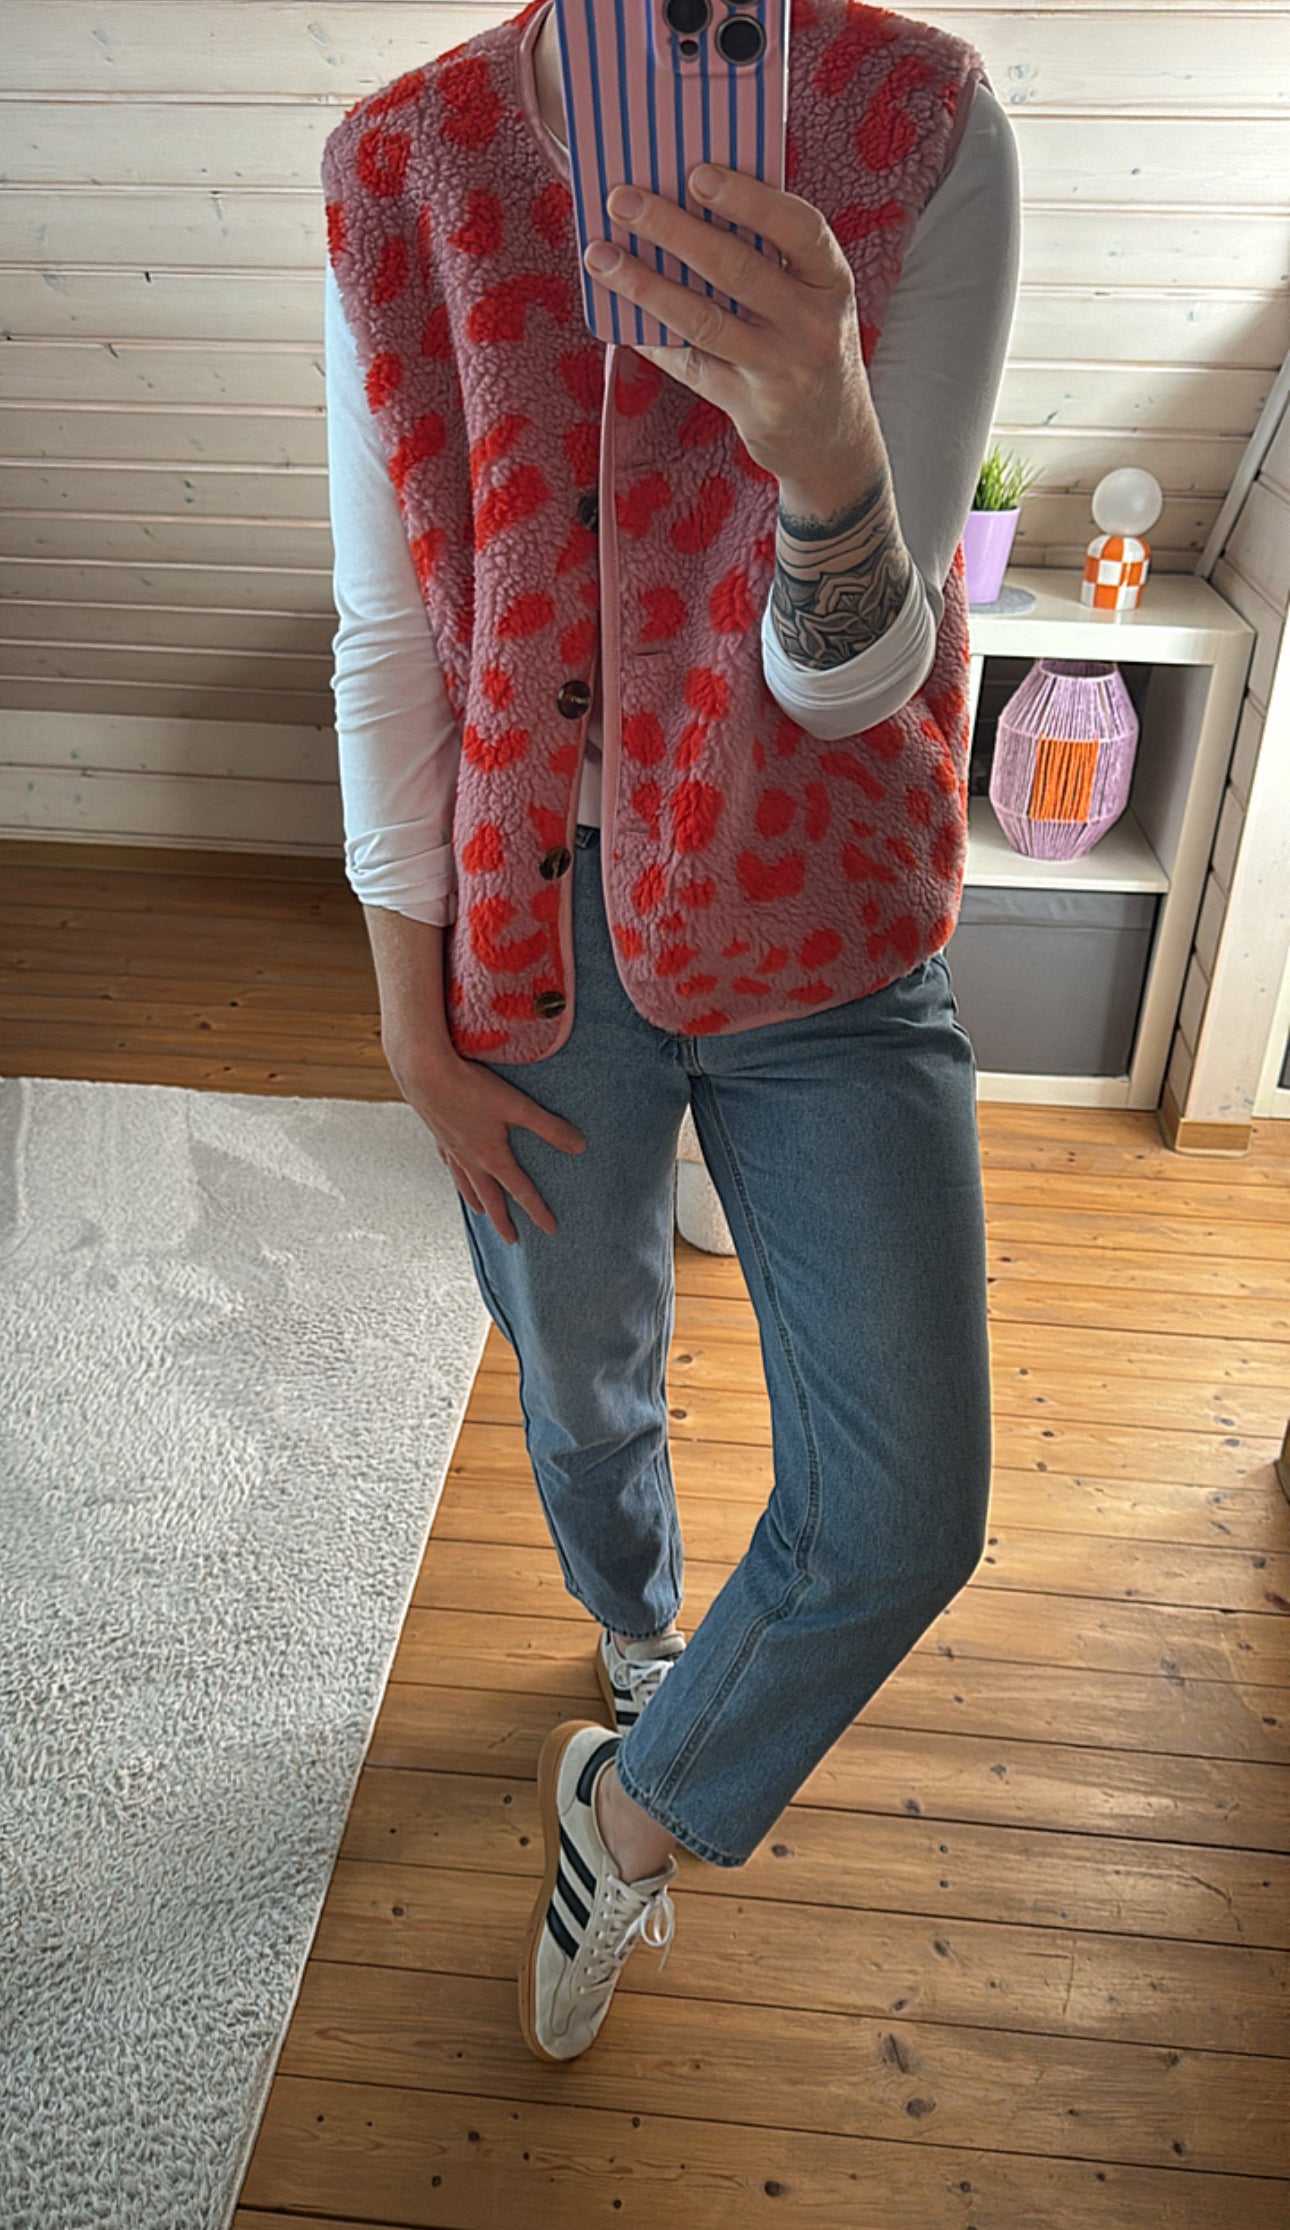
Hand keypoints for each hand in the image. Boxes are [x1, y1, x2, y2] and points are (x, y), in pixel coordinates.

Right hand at [383, 1035, 586, 1245]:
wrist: (423, 1072)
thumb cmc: (471, 1086)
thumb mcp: (517, 1105)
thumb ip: (549, 1127)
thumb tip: (579, 1147)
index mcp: (491, 1156)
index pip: (521, 1190)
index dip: (537, 1211)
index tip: (550, 1229)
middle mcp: (469, 1159)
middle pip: (489, 1197)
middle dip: (502, 1220)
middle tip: (510, 1239)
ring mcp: (451, 1148)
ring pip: (465, 1183)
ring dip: (475, 1201)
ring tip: (481, 1213)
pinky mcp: (438, 1133)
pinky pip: (449, 1161)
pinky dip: (455, 1172)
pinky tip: (455, 1169)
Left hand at [584, 163, 869, 488]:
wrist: (834, 442)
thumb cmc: (810, 349)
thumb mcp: (812, 300)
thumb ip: (771, 259)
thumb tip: (687, 205)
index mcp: (832, 282)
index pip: (798, 228)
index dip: (749, 199)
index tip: (698, 173)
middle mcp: (814, 325)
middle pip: (737, 269)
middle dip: (673, 229)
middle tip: (623, 201)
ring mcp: (784, 370)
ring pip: (705, 320)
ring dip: (646, 285)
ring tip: (601, 256)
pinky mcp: (754, 408)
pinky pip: (692, 367)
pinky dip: (653, 339)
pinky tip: (621, 317)